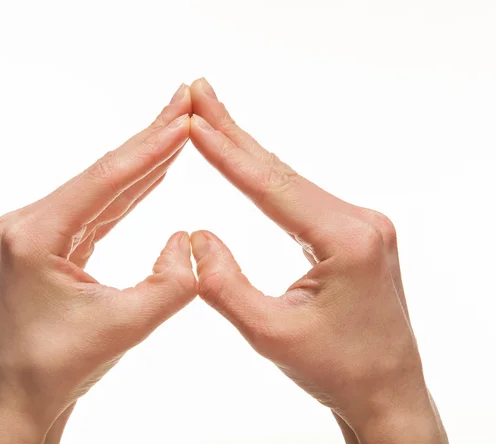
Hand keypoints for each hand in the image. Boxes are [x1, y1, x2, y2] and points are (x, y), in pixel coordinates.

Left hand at [0, 85, 197, 443]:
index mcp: (34, 235)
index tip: (183, 117)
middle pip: (101, 175)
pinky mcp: (49, 244)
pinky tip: (152, 174)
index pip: (104, 181)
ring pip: (100, 190)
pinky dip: (128, 194)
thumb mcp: (126, 326)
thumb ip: (172, 283)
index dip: (149, 148)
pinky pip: (96, 212)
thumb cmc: (60, 366)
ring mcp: (36, 232)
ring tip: (175, 131)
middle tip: (183, 102)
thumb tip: (187, 239)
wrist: (21, 395)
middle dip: (147, 141)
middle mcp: (28, 224)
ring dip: (140, 164)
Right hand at [188, 79, 447, 443]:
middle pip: (282, 171)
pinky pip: (302, 198)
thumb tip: (195, 236)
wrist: (385, 389)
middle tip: (200, 91)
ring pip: (291, 181)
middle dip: (235, 132)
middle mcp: (361, 221)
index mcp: (346, 240)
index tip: (194, 122)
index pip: (272, 187)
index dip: (227, 153)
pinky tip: (247, 161)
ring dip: (248, 151)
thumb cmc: (335, 369)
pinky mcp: (354, 232)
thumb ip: (225, 286)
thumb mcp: (269, 335)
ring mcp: (361, 223)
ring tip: (212, 117)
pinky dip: (267, 178)